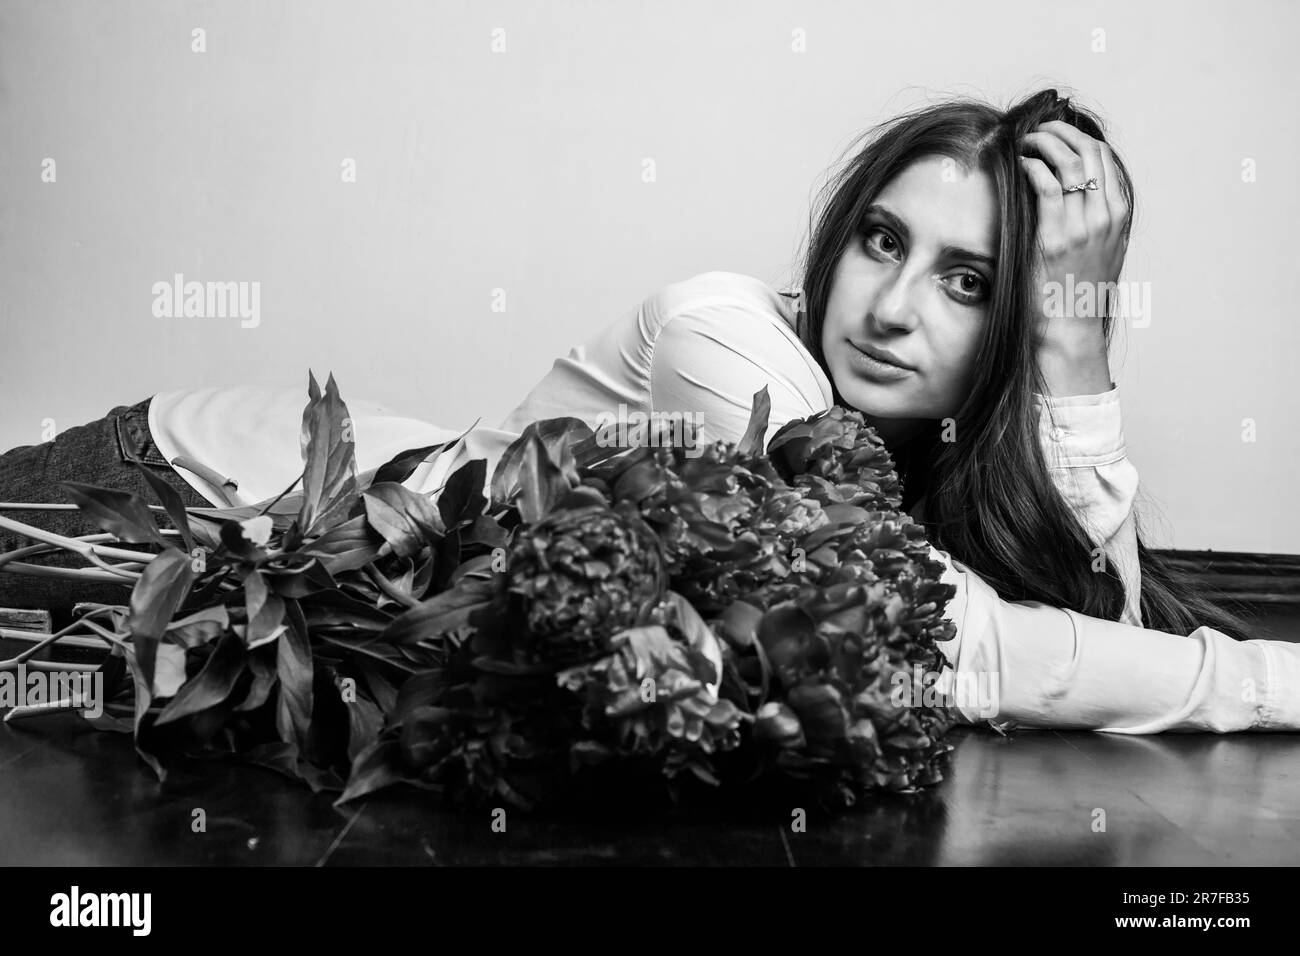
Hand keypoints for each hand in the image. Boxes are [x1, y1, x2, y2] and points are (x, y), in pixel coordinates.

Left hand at [1019, 121, 1131, 393]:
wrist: (1069, 326)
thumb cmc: (1076, 289)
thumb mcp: (1098, 247)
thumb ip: (1092, 216)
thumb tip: (1072, 187)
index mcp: (1118, 213)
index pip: (1104, 156)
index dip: (1078, 136)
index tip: (1055, 131)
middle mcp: (1106, 215)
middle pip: (1090, 151)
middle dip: (1061, 131)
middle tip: (1037, 129)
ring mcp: (1083, 225)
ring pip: (1070, 161)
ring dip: (1045, 143)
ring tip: (1025, 141)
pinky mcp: (1056, 236)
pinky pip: (1047, 184)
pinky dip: (1033, 165)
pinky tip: (1021, 163)